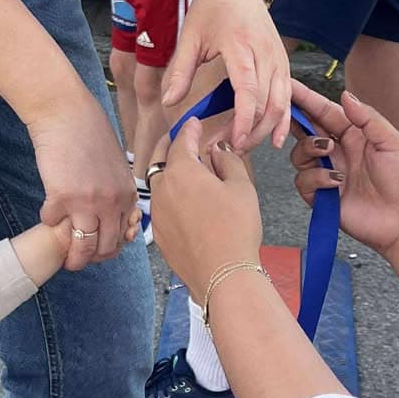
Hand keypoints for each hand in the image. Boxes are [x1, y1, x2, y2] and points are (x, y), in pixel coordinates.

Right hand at [28, 94, 138, 267]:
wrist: (66, 112)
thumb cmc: (89, 133)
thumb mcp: (116, 165)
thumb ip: (117, 192)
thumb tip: (113, 217)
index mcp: (126, 194)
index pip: (123, 236)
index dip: (109, 248)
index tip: (97, 250)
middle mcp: (111, 202)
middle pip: (104, 248)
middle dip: (91, 259)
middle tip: (79, 260)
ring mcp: (86, 202)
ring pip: (82, 247)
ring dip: (72, 256)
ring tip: (63, 257)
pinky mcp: (61, 197)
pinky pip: (51, 223)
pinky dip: (48, 219)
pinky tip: (48, 210)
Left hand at [148, 119, 262, 296]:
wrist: (222, 274)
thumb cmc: (236, 229)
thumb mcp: (241, 187)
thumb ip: (228, 161)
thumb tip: (218, 151)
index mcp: (182, 171)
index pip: (182, 141)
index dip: (190, 129)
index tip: (195, 123)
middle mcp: (162, 189)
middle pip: (161, 159)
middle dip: (170, 145)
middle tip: (180, 138)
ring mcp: (157, 213)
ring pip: (157, 183)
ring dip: (168, 172)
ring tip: (184, 171)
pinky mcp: (158, 234)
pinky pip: (160, 206)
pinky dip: (169, 196)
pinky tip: (183, 201)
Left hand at [163, 0, 290, 152]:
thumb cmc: (212, 8)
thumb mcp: (191, 36)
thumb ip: (181, 70)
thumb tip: (170, 102)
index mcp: (240, 46)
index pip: (248, 90)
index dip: (243, 119)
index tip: (232, 140)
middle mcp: (265, 54)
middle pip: (267, 103)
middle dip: (251, 131)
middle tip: (230, 150)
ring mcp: (278, 59)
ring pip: (281, 103)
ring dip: (266, 130)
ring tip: (246, 146)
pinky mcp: (284, 63)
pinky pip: (288, 97)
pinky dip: (284, 120)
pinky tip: (277, 139)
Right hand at [288, 83, 398, 256]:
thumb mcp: (393, 142)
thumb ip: (368, 118)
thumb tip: (344, 95)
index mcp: (355, 135)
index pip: (325, 112)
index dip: (307, 99)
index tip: (289, 86)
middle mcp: (338, 152)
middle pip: (306, 130)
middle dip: (297, 119)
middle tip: (291, 112)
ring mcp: (328, 174)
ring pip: (299, 154)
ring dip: (309, 148)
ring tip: (328, 151)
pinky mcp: (323, 198)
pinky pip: (304, 182)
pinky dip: (316, 179)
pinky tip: (336, 182)